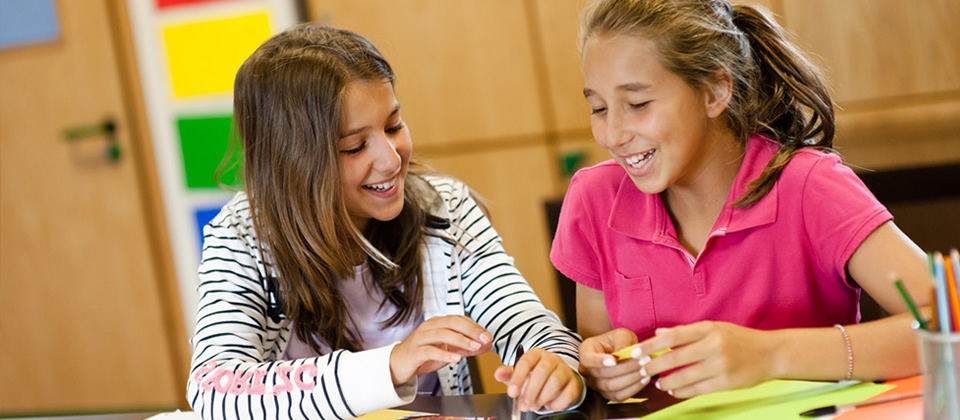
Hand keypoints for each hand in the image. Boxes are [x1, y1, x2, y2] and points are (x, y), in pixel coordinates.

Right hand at [389, 315, 492, 384]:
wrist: (397, 365)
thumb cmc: (423, 355)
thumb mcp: (448, 351)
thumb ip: (466, 348)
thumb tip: (486, 345)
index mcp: (438, 323)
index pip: (459, 319)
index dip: (475, 326)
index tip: (488, 335)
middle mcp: (429, 327)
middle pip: (452, 322)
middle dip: (471, 330)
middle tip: (485, 339)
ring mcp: (421, 338)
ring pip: (442, 334)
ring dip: (461, 340)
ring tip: (474, 347)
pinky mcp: (414, 352)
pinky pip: (430, 351)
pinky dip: (444, 354)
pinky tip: (455, 359)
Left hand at [494, 348, 582, 411]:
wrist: (558, 381)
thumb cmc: (536, 377)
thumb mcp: (520, 374)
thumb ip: (509, 374)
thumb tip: (498, 374)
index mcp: (536, 354)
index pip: (526, 362)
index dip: (518, 378)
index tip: (512, 393)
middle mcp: (552, 359)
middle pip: (542, 372)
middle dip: (530, 392)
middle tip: (523, 405)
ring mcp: (565, 370)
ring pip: (555, 382)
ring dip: (542, 398)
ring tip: (534, 405)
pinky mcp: (574, 383)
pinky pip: (567, 394)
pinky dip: (556, 403)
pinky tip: (549, 404)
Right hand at [578, 328, 646, 401]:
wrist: (621, 351)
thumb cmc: (619, 341)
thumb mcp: (621, 334)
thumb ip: (622, 342)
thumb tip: (623, 353)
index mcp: (586, 351)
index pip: (587, 359)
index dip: (599, 361)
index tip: (614, 360)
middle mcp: (587, 370)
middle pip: (602, 374)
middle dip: (625, 368)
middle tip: (643, 360)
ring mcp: (595, 384)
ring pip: (611, 387)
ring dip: (631, 379)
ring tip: (646, 369)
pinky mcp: (607, 394)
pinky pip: (619, 396)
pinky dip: (633, 389)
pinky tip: (644, 379)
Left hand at [638, 321, 773, 398]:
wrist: (771, 353)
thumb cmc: (740, 339)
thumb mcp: (714, 328)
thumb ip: (686, 331)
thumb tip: (659, 334)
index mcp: (708, 328)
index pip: (672, 336)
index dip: (651, 345)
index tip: (636, 352)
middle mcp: (714, 345)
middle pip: (675, 357)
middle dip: (654, 365)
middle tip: (641, 370)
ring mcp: (721, 365)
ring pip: (684, 376)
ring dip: (666, 381)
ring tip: (657, 383)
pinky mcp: (727, 383)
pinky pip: (697, 389)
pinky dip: (681, 391)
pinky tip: (673, 390)